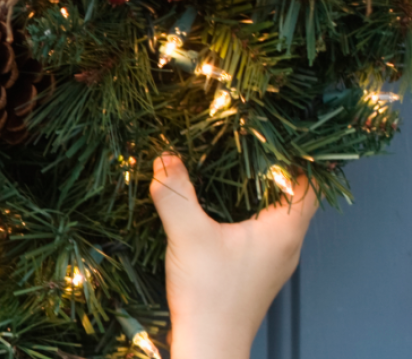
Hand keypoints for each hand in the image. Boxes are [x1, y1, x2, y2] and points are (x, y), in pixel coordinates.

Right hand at [150, 153, 317, 358]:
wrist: (209, 344)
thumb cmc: (210, 294)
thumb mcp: (188, 235)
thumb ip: (176, 193)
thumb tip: (165, 158)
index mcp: (285, 231)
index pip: (309, 183)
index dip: (296, 157)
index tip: (273, 137)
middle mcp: (288, 246)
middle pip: (293, 199)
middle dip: (271, 173)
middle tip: (246, 148)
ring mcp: (274, 262)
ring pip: (277, 219)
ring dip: (258, 197)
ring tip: (230, 175)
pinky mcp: (257, 274)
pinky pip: (261, 235)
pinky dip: (247, 218)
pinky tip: (220, 215)